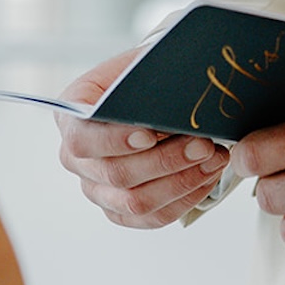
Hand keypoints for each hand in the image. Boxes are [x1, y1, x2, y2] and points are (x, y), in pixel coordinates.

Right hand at [55, 48, 229, 229]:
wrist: (144, 94)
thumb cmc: (140, 79)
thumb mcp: (138, 68)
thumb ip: (146, 83)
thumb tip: (174, 103)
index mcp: (70, 118)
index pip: (83, 139)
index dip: (115, 140)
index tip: (150, 134)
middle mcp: (76, 159)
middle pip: (115, 174)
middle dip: (166, 160)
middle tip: (204, 144)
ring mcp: (95, 189)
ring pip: (135, 202)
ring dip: (181, 182)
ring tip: (214, 159)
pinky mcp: (118, 210)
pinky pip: (151, 217)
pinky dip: (184, 199)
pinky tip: (207, 177)